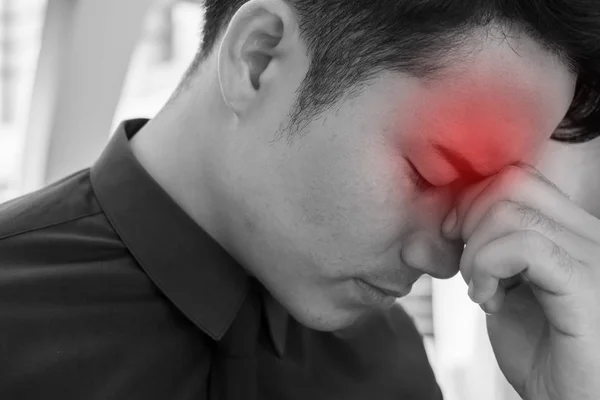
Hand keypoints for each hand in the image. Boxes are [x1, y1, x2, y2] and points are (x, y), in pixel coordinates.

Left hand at [442, 164, 599, 399]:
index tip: (455, 237)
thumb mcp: (505, 289)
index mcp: (571, 231)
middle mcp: (588, 234)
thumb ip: (483, 251)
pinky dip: (488, 268)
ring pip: (509, 211)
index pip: (516, 177)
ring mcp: (592, 255)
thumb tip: (436, 228)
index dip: (472, 200)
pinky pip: (523, 245)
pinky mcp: (586, 283)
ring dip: (475, 252)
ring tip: (483, 289)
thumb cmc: (543, 355)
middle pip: (510, 182)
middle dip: (468, 220)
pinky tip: (490, 300)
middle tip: (466, 264)